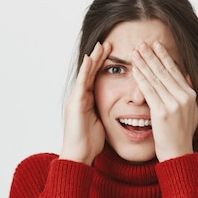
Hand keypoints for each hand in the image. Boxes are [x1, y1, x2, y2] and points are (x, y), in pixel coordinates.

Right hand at [60, 42, 111, 164]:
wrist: (78, 155)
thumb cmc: (90, 142)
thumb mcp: (101, 122)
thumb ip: (106, 112)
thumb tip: (121, 109)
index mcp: (87, 100)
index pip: (96, 78)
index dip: (104, 65)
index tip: (115, 53)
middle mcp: (80, 97)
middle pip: (91, 72)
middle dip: (99, 57)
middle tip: (108, 42)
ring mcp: (76, 99)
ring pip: (85, 74)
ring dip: (93, 59)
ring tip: (101, 45)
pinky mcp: (75, 103)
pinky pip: (81, 83)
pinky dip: (86, 70)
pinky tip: (91, 59)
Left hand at [131, 41, 197, 161]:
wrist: (178, 153)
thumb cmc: (181, 134)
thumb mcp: (191, 111)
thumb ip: (188, 93)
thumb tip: (186, 77)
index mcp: (190, 95)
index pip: (175, 71)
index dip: (165, 57)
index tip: (157, 45)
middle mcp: (184, 97)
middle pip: (165, 71)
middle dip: (152, 56)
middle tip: (143, 44)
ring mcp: (174, 104)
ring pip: (156, 79)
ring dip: (144, 64)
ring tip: (136, 52)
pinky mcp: (162, 112)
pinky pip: (149, 91)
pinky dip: (141, 78)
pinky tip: (134, 70)